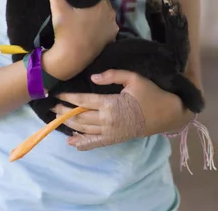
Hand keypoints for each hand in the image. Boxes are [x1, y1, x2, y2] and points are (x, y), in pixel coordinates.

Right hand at [42, 0, 118, 78]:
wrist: (70, 59)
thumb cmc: (66, 31)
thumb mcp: (58, 8)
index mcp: (102, 3)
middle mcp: (111, 13)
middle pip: (101, 2)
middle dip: (92, 1)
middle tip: (78, 3)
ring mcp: (113, 27)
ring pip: (104, 14)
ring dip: (96, 13)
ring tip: (83, 14)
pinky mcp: (111, 38)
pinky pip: (106, 26)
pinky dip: (100, 25)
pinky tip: (90, 26)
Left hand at [52, 70, 193, 150]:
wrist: (166, 114)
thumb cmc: (150, 93)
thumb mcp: (134, 78)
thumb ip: (112, 75)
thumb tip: (92, 78)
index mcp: (111, 104)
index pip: (83, 100)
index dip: (68, 97)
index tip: (56, 94)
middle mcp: (107, 120)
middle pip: (80, 116)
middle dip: (64, 111)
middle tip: (51, 106)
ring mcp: (111, 132)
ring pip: (84, 129)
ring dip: (69, 124)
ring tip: (56, 118)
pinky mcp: (115, 139)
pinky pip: (95, 143)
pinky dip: (82, 143)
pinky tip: (71, 141)